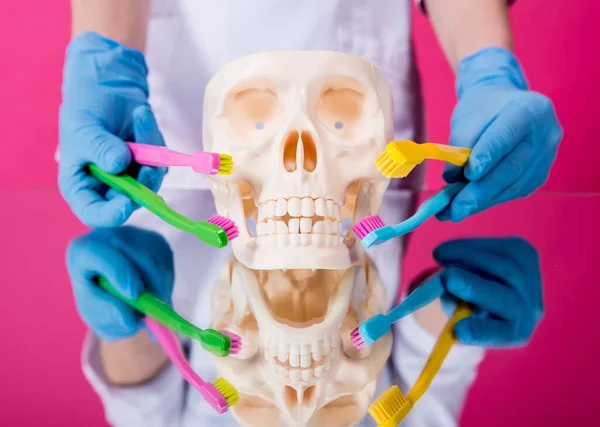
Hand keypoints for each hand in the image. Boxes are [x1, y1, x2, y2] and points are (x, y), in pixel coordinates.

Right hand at [59, 32, 166, 226]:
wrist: (106, 85)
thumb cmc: (85, 108)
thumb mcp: (84, 127)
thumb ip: (99, 147)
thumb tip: (119, 165)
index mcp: (80, 185)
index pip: (93, 212)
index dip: (110, 214)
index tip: (124, 203)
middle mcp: (106, 187)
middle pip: (129, 201)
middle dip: (140, 183)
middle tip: (146, 161)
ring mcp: (131, 176)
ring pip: (150, 182)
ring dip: (150, 154)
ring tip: (139, 117)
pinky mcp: (149, 163)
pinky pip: (160, 161)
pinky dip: (153, 138)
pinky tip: (141, 115)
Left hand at [66, 226, 173, 341]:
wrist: (116, 294)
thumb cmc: (100, 301)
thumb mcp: (97, 313)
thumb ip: (109, 315)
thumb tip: (130, 319)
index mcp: (82, 251)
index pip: (97, 251)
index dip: (118, 271)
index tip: (134, 294)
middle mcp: (107, 234)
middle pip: (135, 253)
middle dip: (150, 283)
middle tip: (155, 309)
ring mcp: (133, 233)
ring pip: (155, 259)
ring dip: (158, 287)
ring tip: (149, 305)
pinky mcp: (155, 239)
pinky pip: (167, 261)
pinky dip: (165, 282)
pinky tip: (154, 292)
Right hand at [434, 237, 542, 347]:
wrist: (494, 285)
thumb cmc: (470, 307)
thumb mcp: (458, 313)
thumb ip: (455, 306)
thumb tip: (448, 290)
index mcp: (513, 332)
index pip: (500, 333)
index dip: (480, 331)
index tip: (457, 331)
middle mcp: (529, 308)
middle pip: (504, 298)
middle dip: (474, 287)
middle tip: (448, 278)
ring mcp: (531, 279)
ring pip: (500, 266)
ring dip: (465, 257)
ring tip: (439, 256)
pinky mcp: (525, 253)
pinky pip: (496, 247)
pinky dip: (468, 247)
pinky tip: (449, 250)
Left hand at [439, 47, 562, 221]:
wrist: (505, 106)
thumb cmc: (484, 109)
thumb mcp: (468, 117)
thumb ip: (460, 144)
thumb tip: (453, 179)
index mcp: (527, 109)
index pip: (506, 134)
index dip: (488, 155)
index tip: (469, 174)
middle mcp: (544, 134)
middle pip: (512, 167)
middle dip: (480, 191)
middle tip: (455, 209)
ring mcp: (546, 157)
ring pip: (512, 185)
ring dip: (481, 202)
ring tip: (453, 212)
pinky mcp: (539, 176)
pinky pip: (512, 191)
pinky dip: (488, 200)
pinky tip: (468, 206)